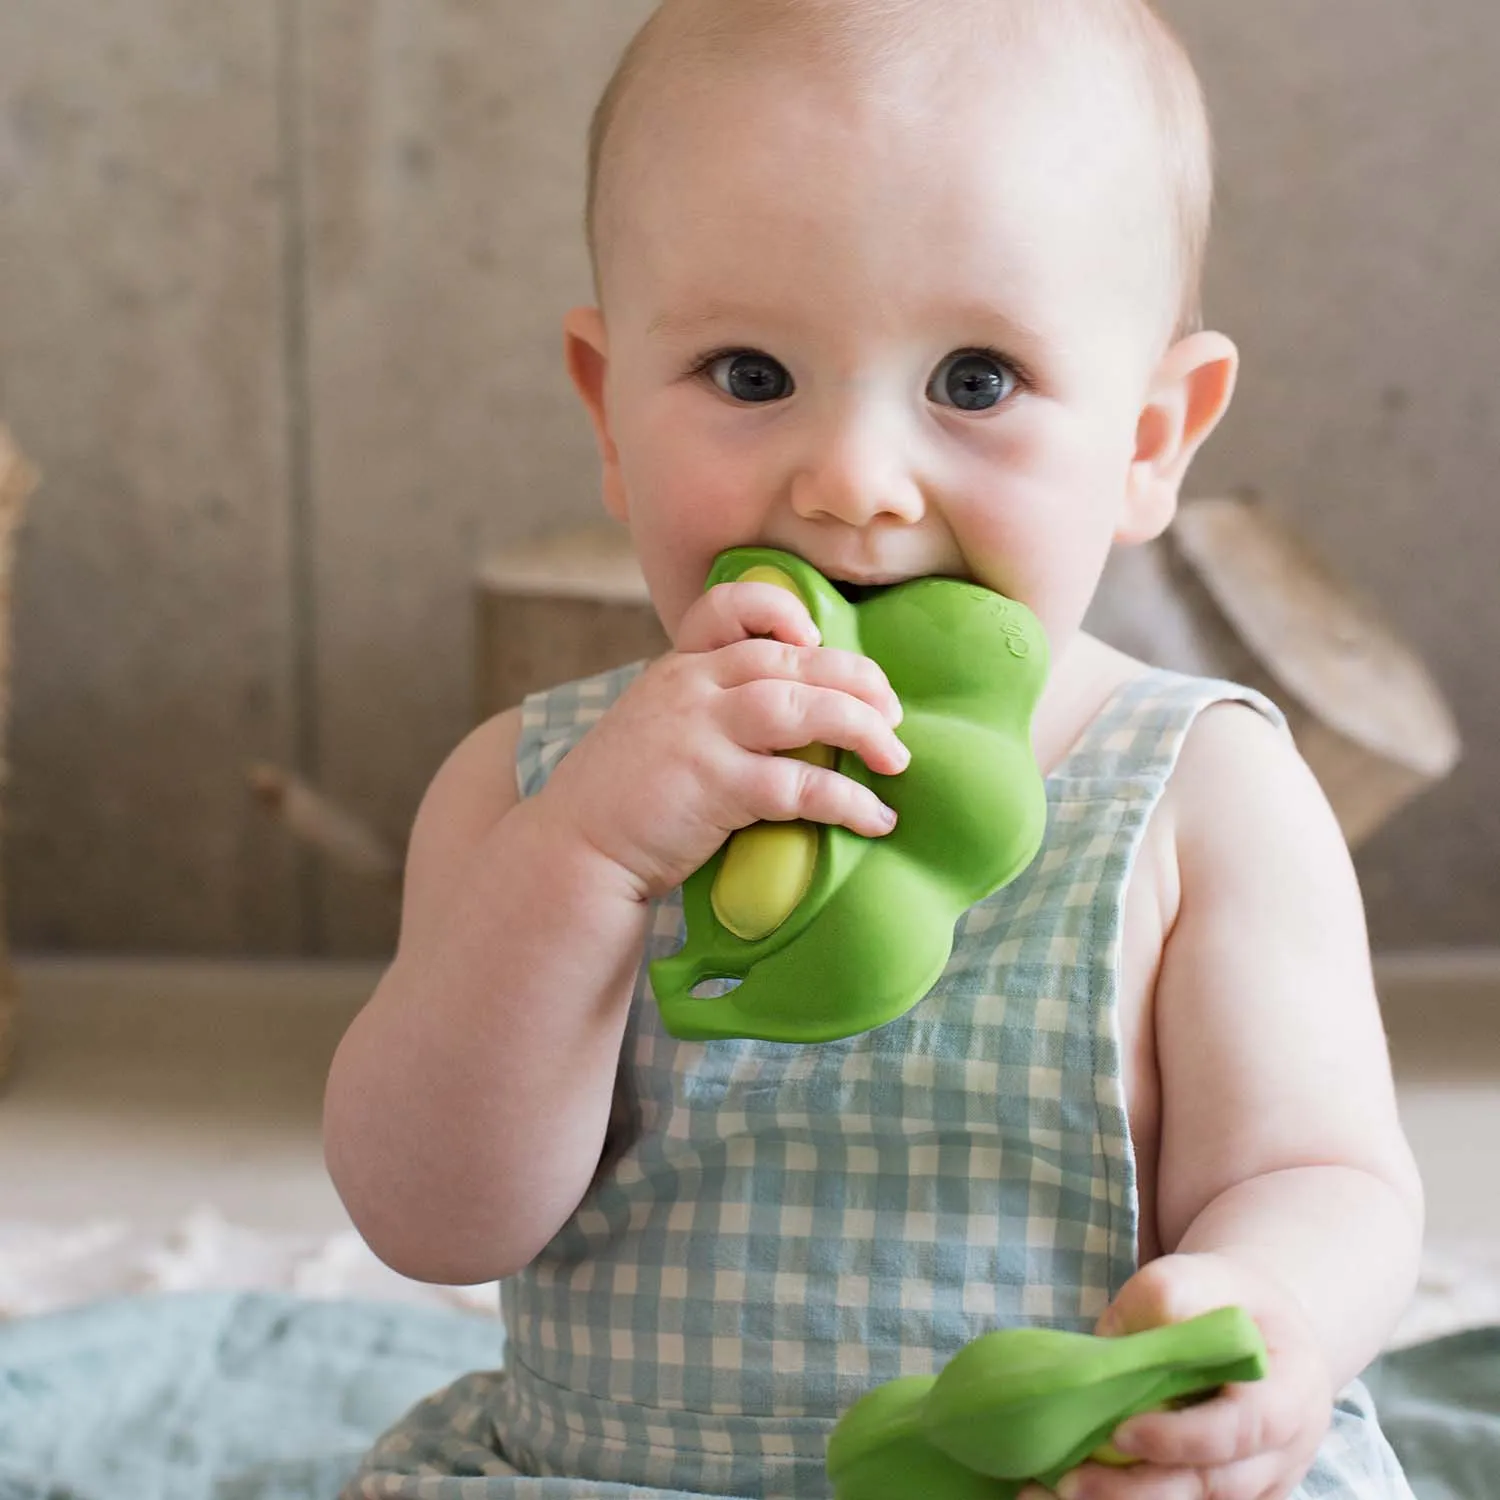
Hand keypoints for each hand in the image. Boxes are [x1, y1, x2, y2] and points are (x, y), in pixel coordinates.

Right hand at [539, 576, 909, 900]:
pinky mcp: (713, 786)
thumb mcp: (656, 729)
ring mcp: (700, 733)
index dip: (781, 610)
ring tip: (897, 759)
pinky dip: (848, 799)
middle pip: (790, 659)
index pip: (728, 606)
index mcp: (676, 668)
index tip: (816, 638)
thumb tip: (788, 718)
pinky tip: (876, 817)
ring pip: (801, 707)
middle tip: (893, 713)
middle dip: (856, 680)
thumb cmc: (623, 799)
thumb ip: (706, 710)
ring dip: (862, 729)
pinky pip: (799, 783)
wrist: (573, 851)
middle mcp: (689, 687)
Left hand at [1019, 1253, 1333, 1499]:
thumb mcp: (1204, 1277)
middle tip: (1071, 1482)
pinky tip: (1088, 1495)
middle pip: (1215, 1486)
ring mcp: (1263, 1482)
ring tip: (1064, 1491)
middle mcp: (1285, 1452)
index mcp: (1291, 1392)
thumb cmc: (1230, 1300)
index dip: (1181, 1438)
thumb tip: (1117, 1342)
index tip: (1122, 1433)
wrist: (1264, 1329)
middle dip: (1139, 1489)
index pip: (1240, 1429)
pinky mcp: (1231, 1492)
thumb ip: (1167, 1295)